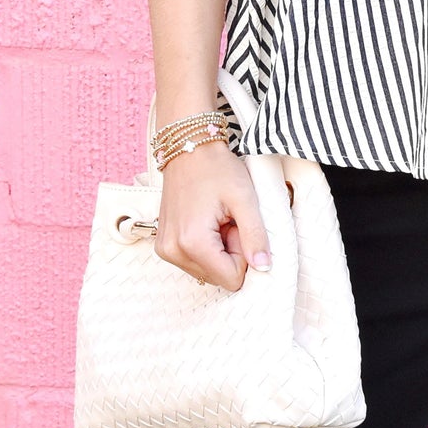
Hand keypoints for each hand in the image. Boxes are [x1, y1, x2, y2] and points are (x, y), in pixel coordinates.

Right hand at [153, 141, 269, 290]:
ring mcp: (165, 250)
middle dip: (230, 252)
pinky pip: (194, 261)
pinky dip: (206, 246)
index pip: (230, 279)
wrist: (189, 149)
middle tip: (227, 220)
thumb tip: (264, 267)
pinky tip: (206, 220)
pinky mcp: (164, 245)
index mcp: (192, 243)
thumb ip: (256, 236)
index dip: (243, 255)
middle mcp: (173, 252)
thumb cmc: (217, 168)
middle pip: (218, 276)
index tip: (238, 226)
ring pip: (207, 271)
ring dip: (219, 249)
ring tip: (217, 218)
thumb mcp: (245, 199)